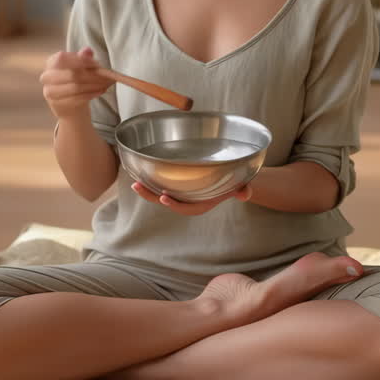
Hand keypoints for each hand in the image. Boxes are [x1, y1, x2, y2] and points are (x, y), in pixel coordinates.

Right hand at [40, 47, 114, 121]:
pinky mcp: (57, 104)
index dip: (80, 60)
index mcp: (51, 62)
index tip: (97, 64)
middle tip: (107, 76)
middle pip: (71, 74)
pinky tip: (101, 91)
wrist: (69, 105)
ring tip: (107, 83)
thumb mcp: (79, 67)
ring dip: (94, 85)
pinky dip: (92, 94)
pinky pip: (77, 98)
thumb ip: (83, 58)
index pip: (62, 58)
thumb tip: (87, 50)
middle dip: (92, 75)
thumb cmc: (75, 80)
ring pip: (75, 87)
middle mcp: (47, 76)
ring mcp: (50, 92)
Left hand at [131, 181, 252, 215]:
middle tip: (138, 187)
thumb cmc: (234, 183)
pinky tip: (139, 171)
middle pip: (166, 201)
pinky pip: (161, 183)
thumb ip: (243, 190)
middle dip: (151, 195)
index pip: (185, 208)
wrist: (230, 179)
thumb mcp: (240, 186)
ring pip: (160, 193)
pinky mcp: (177, 184)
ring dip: (146, 189)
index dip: (174, 204)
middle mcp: (188, 200)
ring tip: (134, 182)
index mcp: (200, 204)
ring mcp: (181, 192)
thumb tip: (245, 195)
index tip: (164, 197)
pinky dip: (151, 179)